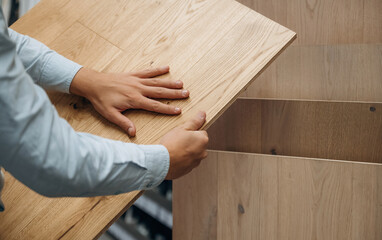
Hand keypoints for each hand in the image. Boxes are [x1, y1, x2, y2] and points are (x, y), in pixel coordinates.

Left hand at [70, 66, 188, 135]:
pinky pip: (147, 71)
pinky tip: (167, 68)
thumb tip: (133, 133)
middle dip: (174, 94)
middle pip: (160, 92)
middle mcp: (138, 89)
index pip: (154, 106)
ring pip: (156, 82)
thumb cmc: (101, 100)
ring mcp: (136, 80)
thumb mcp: (110, 114)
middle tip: (186, 94)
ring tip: (182, 84)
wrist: (92, 83)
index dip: (167, 109)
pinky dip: (157, 70)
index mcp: (134, 100)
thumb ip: (123, 123)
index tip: (179, 110)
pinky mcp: (133, 74)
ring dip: (170, 83)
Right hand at [160, 111, 208, 179]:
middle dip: (190, 141)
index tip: (184, 133)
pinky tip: (174, 156)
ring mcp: (196, 162)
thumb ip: (195, 121)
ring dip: (186, 150)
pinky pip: (187, 161)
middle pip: (198, 143)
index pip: (202, 132)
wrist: (161, 162)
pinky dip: (182, 159)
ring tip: (175, 148)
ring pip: (192, 153)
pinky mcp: (189, 169)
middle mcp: (202, 152)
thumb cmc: (171, 145)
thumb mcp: (182, 128)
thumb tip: (202, 115)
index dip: (191, 131)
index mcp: (203, 140)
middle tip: (178, 140)